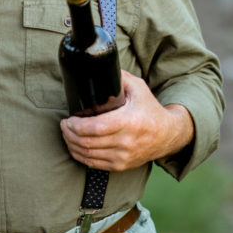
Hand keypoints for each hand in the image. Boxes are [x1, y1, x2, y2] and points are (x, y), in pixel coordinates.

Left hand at [59, 71, 193, 171]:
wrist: (167, 134)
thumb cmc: (149, 108)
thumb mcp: (138, 87)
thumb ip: (118, 77)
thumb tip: (96, 67)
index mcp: (130, 121)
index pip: (96, 128)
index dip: (76, 126)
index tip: (68, 119)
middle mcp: (127, 141)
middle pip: (88, 143)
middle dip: (69, 134)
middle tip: (64, 125)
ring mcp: (124, 156)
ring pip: (88, 155)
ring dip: (72, 145)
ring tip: (67, 134)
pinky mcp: (121, 165)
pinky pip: (94, 164)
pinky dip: (80, 156)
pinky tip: (75, 146)